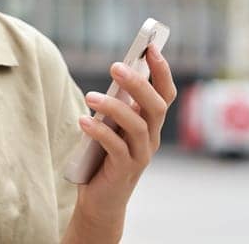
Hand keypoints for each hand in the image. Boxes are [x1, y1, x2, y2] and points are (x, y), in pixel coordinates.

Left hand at [72, 46, 176, 228]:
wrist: (101, 201)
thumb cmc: (104, 157)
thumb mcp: (111, 126)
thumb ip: (116, 105)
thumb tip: (115, 74)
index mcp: (151, 124)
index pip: (165, 93)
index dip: (162, 71)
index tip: (151, 47)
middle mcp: (151, 138)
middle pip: (155, 106)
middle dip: (138, 84)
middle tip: (116, 66)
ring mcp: (140, 155)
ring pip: (137, 126)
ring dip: (114, 107)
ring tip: (90, 97)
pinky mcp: (124, 170)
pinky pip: (116, 148)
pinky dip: (100, 132)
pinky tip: (83, 121)